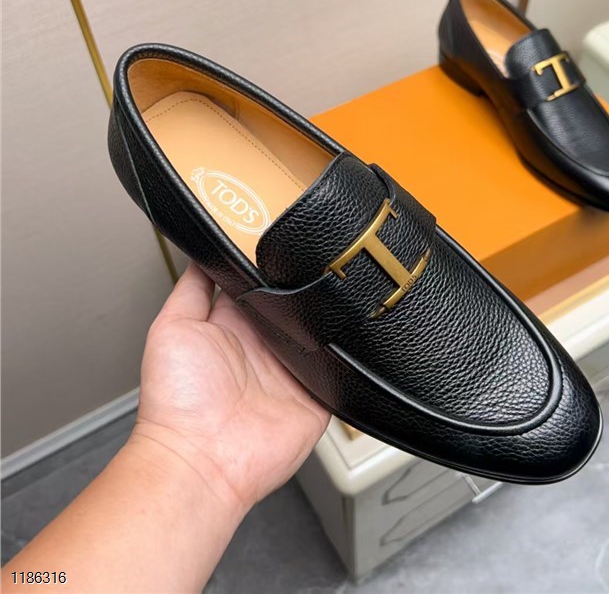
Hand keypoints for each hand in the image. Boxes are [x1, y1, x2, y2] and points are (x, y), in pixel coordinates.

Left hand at [130, 263, 329, 516]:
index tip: (282, 234)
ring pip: (321, 330)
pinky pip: (341, 367)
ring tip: (340, 288)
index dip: (270, 263)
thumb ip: (192, 289)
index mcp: (233, 326)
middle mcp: (264, 344)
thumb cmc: (177, 402)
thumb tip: (201, 251)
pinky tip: (351, 332)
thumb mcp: (172, 328)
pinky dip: (348, 353)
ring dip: (328, 316)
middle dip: (305, 282)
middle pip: (293, 303)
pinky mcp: (317, 393)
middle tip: (319, 255)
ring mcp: (292, 368)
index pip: (258, 284)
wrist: (202, 460)